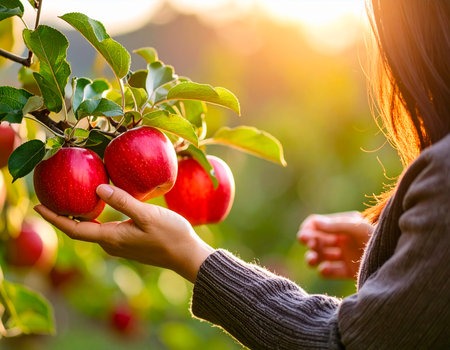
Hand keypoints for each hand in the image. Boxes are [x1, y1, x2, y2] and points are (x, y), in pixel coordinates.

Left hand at [34, 184, 214, 282]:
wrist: (187, 256)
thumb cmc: (170, 235)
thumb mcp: (147, 216)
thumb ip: (122, 202)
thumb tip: (96, 189)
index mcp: (112, 238)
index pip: (74, 229)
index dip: (55, 218)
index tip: (38, 206)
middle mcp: (112, 244)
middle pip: (80, 230)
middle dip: (64, 216)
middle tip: (52, 198)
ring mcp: (121, 245)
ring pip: (92, 230)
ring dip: (80, 216)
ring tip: (71, 199)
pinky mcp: (130, 242)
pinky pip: (104, 229)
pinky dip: (95, 218)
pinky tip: (99, 207)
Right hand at [297, 211, 373, 278]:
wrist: (397, 260)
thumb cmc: (378, 238)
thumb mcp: (357, 228)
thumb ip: (335, 225)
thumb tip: (314, 222)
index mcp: (344, 225)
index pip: (318, 224)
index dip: (309, 229)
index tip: (304, 235)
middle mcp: (343, 239)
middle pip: (318, 240)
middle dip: (311, 242)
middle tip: (309, 245)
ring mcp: (346, 255)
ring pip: (322, 256)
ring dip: (314, 257)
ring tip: (312, 261)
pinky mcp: (350, 271)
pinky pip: (332, 271)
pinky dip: (325, 271)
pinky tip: (324, 270)